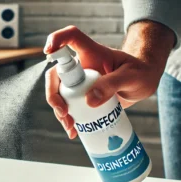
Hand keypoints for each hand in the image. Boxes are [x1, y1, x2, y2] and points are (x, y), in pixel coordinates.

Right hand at [44, 24, 173, 138]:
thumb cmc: (140, 73)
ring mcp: (80, 85)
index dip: (57, 39)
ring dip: (60, 113)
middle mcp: (82, 68)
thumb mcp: (131, 77)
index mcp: (92, 54)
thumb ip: (112, 84)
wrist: (142, 86)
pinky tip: (73, 132)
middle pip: (56, 75)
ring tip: (71, 127)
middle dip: (53, 95)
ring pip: (59, 96)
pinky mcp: (82, 99)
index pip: (71, 38)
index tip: (49, 51)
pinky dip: (68, 121)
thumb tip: (89, 101)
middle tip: (64, 112)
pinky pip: (69, 109)